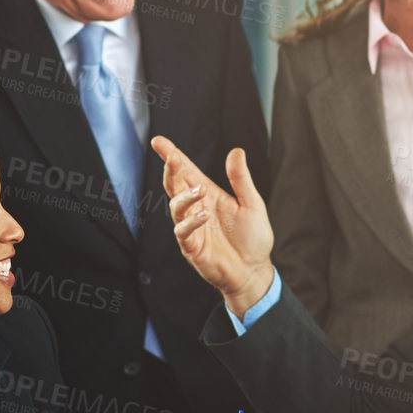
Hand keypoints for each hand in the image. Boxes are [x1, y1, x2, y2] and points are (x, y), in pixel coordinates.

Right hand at [152, 137, 274, 317]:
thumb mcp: (252, 203)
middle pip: (176, 185)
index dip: (172, 156)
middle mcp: (196, 209)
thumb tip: (236, 151)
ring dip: (184, 196)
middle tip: (172, 158)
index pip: (187, 172)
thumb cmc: (253, 238)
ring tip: (198, 190)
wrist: (254, 271)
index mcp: (209, 195)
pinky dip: (190, 222)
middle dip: (171, 170)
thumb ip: (241, 179)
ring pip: (176, 206)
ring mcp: (192, 228)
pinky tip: (203, 215)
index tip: (158, 141)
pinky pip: (183, 232)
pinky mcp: (192, 247)